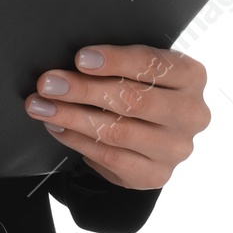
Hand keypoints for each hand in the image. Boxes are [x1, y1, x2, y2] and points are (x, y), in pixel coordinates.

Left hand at [24, 44, 209, 188]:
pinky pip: (110, 157)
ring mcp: (176, 148)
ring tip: (41, 106)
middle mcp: (191, 113)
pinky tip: (56, 127)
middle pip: (133, 100)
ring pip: (117, 132)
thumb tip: (74, 62)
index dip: (114, 61)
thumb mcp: (138, 66)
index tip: (80, 59)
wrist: (151, 129)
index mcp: (191, 76)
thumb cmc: (140, 84)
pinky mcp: (156, 174)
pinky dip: (77, 139)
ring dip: (71, 117)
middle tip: (47, 84)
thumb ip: (117, 61)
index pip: (152, 64)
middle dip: (83, 90)